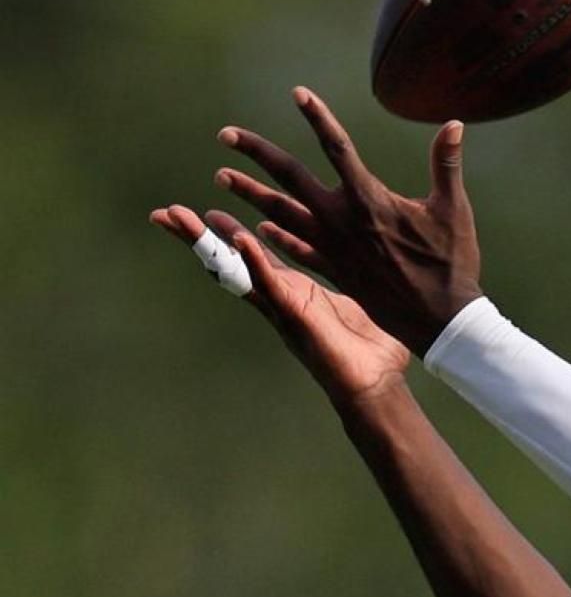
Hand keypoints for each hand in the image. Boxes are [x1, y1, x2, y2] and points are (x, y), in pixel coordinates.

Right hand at [150, 205, 410, 404]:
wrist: (378, 384)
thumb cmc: (373, 349)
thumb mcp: (356, 302)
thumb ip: (352, 282)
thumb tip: (366, 263)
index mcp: (295, 291)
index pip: (252, 257)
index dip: (228, 234)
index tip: (203, 211)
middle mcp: (281, 297)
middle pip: (229, 260)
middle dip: (198, 236)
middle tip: (165, 212)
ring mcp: (284, 306)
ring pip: (236, 268)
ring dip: (209, 241)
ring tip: (180, 217)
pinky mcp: (297, 314)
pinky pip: (271, 284)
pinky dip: (256, 261)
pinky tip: (241, 239)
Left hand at [214, 86, 481, 356]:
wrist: (439, 318)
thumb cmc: (451, 262)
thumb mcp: (452, 209)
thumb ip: (447, 164)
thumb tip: (455, 123)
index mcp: (368, 200)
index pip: (337, 148)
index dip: (318, 118)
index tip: (298, 93)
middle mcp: (340, 221)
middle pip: (289, 178)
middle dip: (256, 153)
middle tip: (226, 135)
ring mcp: (332, 248)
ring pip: (280, 213)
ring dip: (249, 194)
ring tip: (222, 178)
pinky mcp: (334, 271)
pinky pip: (296, 250)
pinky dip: (276, 237)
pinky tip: (259, 227)